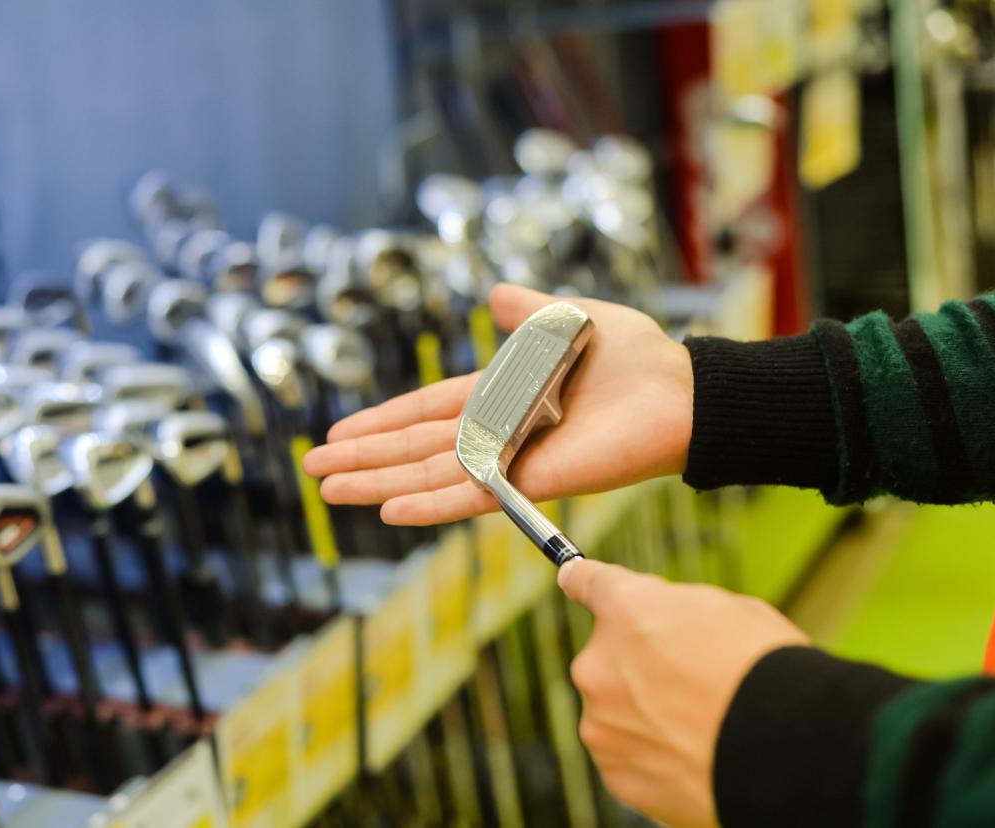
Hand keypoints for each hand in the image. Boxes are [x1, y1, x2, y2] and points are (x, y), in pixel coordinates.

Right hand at [302, 283, 693, 524]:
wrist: (680, 388)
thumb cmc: (633, 356)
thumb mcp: (567, 318)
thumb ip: (528, 311)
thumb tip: (496, 292)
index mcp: (499, 395)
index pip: (425, 411)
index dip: (381, 421)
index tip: (340, 431)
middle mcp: (496, 432)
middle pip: (414, 448)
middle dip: (363, 458)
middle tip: (314, 468)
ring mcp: (510, 458)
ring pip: (429, 475)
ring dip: (378, 483)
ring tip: (330, 491)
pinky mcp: (530, 478)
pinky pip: (471, 496)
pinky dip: (429, 506)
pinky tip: (389, 511)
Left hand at [559, 559, 809, 827]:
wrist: (787, 752)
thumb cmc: (770, 670)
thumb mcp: (729, 611)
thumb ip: (676, 612)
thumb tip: (661, 622)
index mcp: (625, 610)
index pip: (587, 581)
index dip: (583, 578)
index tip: (571, 577)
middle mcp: (597, 664)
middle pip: (608, 658)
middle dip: (639, 667)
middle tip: (694, 682)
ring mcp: (602, 724)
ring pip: (617, 712)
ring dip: (646, 716)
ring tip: (704, 726)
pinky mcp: (616, 774)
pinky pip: (630, 757)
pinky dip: (655, 758)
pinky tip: (696, 757)